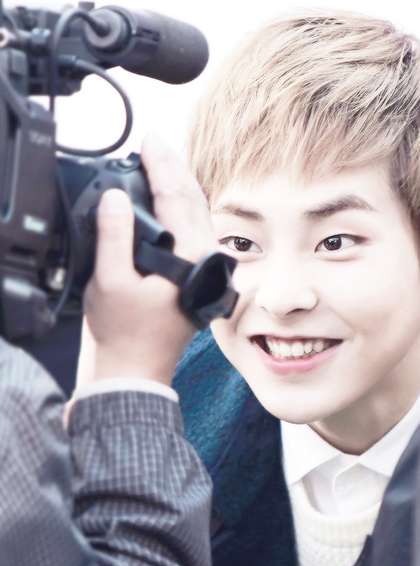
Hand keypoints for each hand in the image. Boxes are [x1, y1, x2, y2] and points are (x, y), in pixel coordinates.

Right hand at [81, 133, 216, 385]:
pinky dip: (179, 207)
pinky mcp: (194, 274)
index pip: (175, 197)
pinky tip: (168, 200)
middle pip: (191, 200)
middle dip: (173, 168)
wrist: (135, 369)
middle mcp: (203, 259)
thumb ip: (114, 236)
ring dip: (178, 185)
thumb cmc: (124, 333)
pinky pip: (191, 229)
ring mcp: (202, 267)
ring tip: (161, 162)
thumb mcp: (109, 281)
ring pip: (195, 213)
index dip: (160, 165)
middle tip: (154, 143)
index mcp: (189, 257)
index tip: (149, 140)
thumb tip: (116, 197)